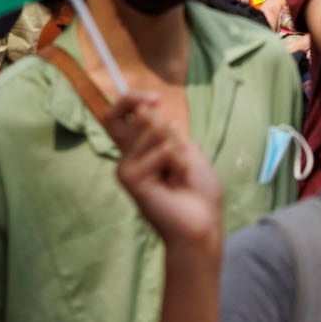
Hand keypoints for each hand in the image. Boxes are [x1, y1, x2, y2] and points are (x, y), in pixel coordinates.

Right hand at [104, 90, 226, 252]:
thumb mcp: (184, 149)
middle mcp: (127, 156)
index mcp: (138, 148)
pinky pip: (161, 150)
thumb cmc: (197, 189)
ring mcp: (126, 168)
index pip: (117, 114)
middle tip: (177, 154)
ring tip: (179, 173)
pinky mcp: (130, 179)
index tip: (155, 100)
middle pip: (127, 115)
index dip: (130, 99)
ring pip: (151, 128)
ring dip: (176, 146)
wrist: (202, 222)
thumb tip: (142, 110)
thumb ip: (161, 129)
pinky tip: (176, 182)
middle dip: (163, 126)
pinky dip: (177, 160)